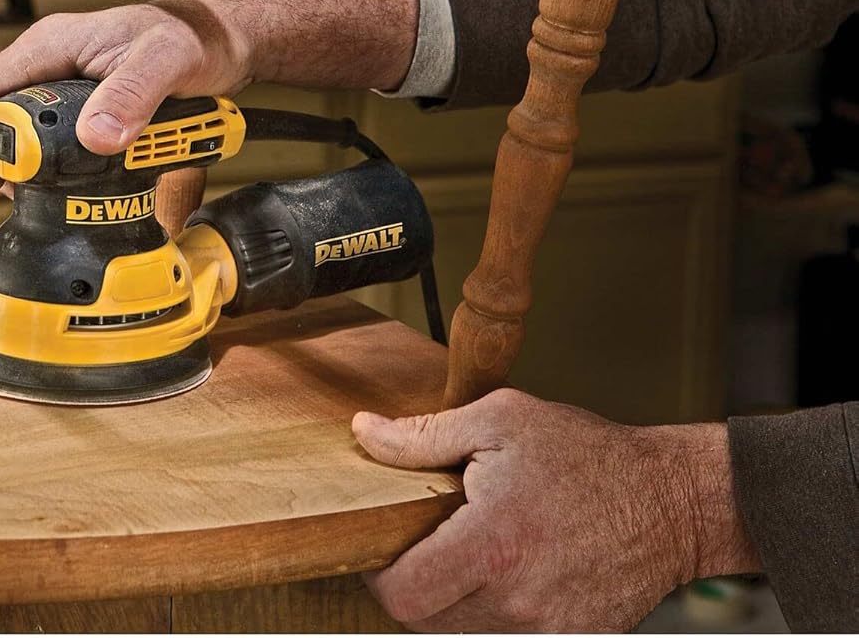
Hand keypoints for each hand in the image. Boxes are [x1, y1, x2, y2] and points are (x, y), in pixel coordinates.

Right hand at [0, 0, 254, 193]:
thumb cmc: (193, 37)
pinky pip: (53, 131)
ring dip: (26, 162)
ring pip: (24, 126)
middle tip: (15, 193)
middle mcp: (50, 59)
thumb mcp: (164, 63)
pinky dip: (54, 158)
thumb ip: (131, 95)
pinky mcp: (85, 99)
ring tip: (39, 193)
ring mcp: (65, 80)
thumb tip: (95, 137)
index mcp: (52, 44)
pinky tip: (69, 180)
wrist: (221, 39)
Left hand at [351, 388, 759, 630]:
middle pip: (425, 621)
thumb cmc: (587, 456)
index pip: (403, 596)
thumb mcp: (500, 421)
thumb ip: (422, 436)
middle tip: (427, 542)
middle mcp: (519, 601)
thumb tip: (364, 434)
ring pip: (461, 634)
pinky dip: (491, 612)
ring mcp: (547, 630)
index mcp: (494, 546)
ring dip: (451, 600)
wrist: (672, 501)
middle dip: (412, 584)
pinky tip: (507, 571)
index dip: (380, 574)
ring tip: (472, 551)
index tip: (386, 544)